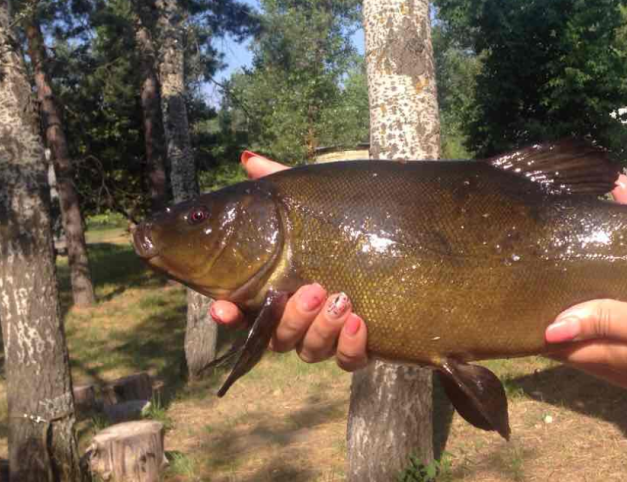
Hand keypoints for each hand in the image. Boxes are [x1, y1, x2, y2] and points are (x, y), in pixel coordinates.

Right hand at [209, 151, 368, 371]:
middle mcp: (298, 319)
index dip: (229, 313)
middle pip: (278, 337)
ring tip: (342, 300)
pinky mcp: (360, 346)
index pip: (242, 310)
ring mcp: (329, 336)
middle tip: (313, 290)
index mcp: (278, 289)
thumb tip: (249, 160)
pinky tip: (359, 322)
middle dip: (291, 317)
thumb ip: (280, 183)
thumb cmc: (344, 223)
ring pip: (310, 350)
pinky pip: (349, 361)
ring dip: (321, 329)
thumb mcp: (312, 202)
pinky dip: (351, 346)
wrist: (402, 242)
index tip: (224, 308)